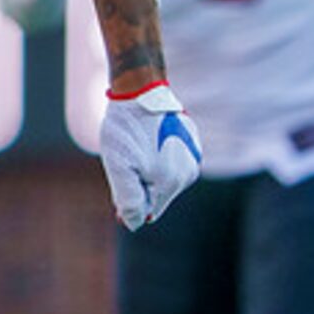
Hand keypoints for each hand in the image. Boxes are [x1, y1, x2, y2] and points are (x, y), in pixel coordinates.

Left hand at [98, 83, 202, 229]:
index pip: (148, 210)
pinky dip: (158, 155)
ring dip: (148, 170)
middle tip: (126, 160)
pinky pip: (172, 160)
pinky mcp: (193, 142)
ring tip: (137, 147)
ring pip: (164, 178)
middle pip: (157, 194)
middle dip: (139, 185)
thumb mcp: (119, 167)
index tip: (119, 183)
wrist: (140, 89)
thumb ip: (128, 199)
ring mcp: (194, 156)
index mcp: (172, 182)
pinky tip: (147, 139)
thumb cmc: (126, 129)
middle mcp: (189, 173)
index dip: (129, 204)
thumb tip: (135, 224)